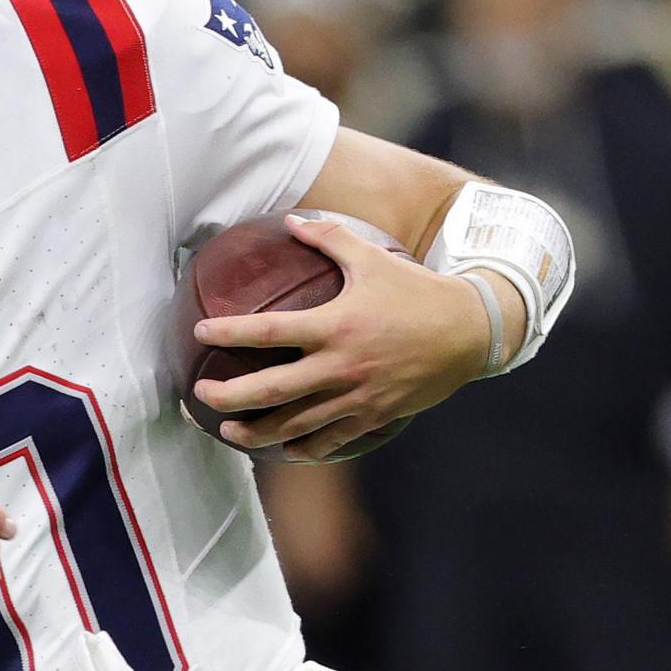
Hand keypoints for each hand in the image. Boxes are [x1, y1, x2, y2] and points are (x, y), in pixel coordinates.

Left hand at [191, 212, 491, 458]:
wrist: (470, 332)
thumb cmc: (418, 291)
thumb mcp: (373, 258)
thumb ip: (329, 238)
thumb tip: (292, 222)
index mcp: (335, 324)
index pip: (268, 331)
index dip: (229, 333)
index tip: (200, 333)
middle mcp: (341, 366)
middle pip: (271, 391)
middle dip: (228, 397)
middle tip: (200, 397)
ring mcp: (358, 397)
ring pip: (296, 424)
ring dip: (257, 433)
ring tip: (229, 432)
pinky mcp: (375, 416)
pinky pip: (332, 440)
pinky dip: (304, 448)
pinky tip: (285, 448)